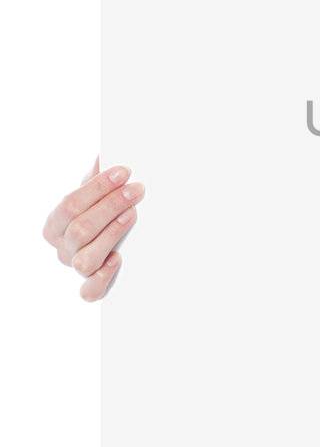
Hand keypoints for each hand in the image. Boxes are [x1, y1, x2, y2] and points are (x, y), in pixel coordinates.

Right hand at [42, 154, 145, 301]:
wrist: (115, 244)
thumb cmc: (101, 215)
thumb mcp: (97, 194)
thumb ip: (98, 177)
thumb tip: (107, 154)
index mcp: (56, 224)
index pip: (70, 204)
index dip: (97, 188)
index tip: (123, 172)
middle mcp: (62, 249)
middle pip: (80, 229)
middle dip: (110, 206)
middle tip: (137, 190)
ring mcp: (76, 269)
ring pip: (86, 258)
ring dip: (111, 234)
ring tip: (133, 214)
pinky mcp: (92, 288)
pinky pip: (90, 291)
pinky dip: (102, 278)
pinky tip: (118, 258)